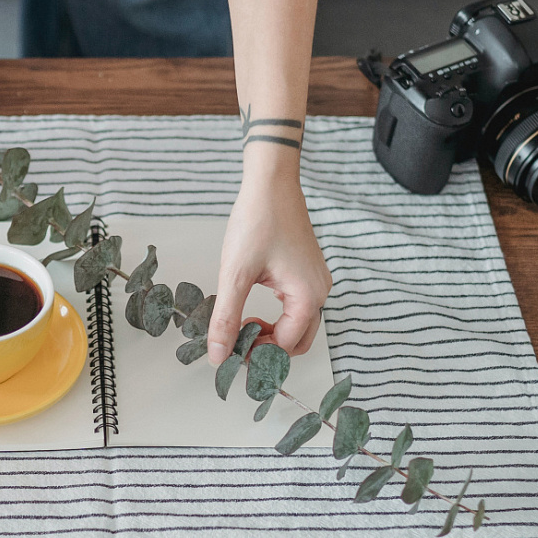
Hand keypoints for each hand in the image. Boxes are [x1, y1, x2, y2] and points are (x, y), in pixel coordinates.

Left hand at [207, 172, 331, 363]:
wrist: (271, 184)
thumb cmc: (258, 221)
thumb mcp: (236, 274)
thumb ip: (226, 318)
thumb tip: (218, 354)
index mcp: (308, 296)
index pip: (287, 346)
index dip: (257, 354)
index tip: (230, 352)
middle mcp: (319, 291)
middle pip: (298, 341)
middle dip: (268, 349)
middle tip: (236, 345)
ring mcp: (315, 280)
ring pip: (298, 324)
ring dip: (271, 332)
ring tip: (239, 325)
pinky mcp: (306, 271)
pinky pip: (296, 306)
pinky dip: (276, 316)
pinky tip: (251, 308)